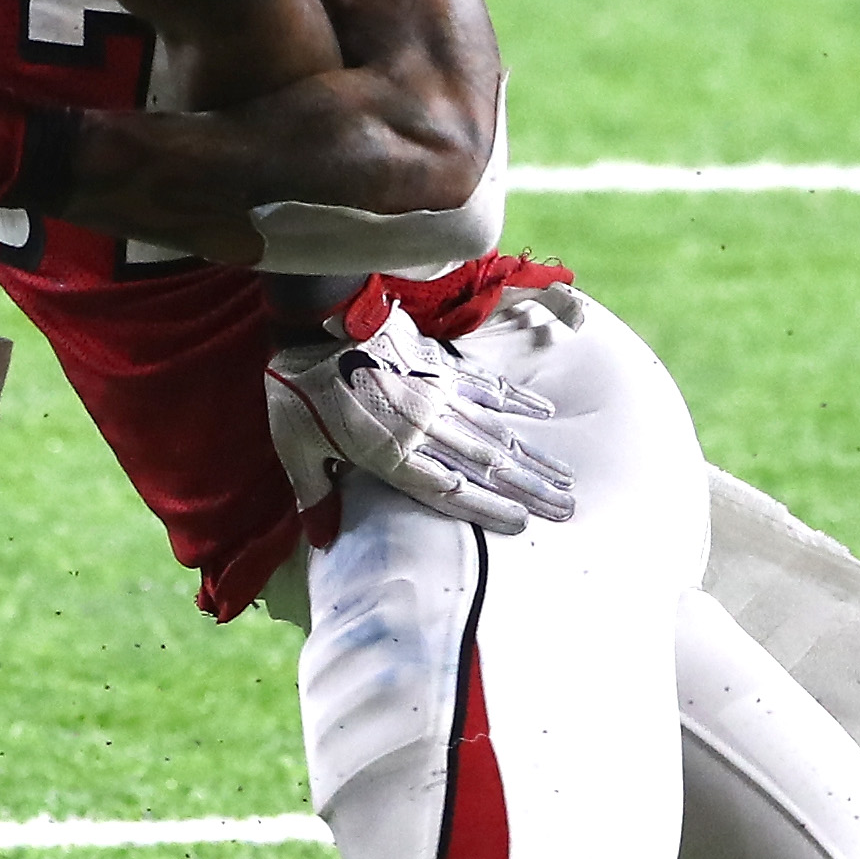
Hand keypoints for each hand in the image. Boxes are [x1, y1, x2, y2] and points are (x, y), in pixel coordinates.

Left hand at [265, 307, 578, 535]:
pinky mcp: (438, 364)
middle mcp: (422, 427)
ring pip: (493, 430)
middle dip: (528, 488)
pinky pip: (484, 385)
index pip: (447, 490)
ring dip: (531, 455)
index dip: (487, 508)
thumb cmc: (297, 388)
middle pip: (484, 464)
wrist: (313, 317)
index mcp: (388, 454)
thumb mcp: (293, 448)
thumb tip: (322, 540)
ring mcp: (435, 394)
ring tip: (566, 477)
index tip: (523, 524)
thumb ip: (315, 494)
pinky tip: (542, 412)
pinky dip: (515, 398)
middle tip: (566, 509)